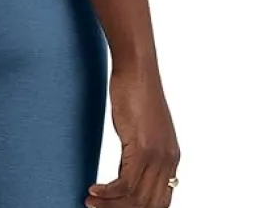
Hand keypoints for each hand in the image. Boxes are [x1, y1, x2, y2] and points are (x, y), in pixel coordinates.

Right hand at [85, 62, 179, 207]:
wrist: (138, 68)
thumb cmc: (136, 91)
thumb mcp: (143, 128)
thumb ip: (142, 151)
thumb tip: (129, 169)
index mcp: (171, 158)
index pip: (160, 201)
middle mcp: (169, 161)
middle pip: (148, 205)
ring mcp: (157, 156)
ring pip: (135, 199)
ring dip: (110, 205)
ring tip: (90, 202)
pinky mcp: (142, 148)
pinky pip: (125, 184)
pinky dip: (107, 193)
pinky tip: (93, 189)